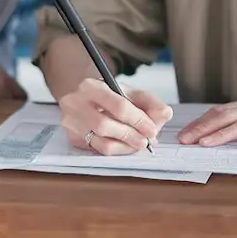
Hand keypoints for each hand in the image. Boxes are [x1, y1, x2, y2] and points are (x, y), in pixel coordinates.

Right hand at [57, 77, 172, 154]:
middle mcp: (75, 103)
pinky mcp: (72, 139)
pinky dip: (116, 151)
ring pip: (101, 143)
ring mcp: (71, 123)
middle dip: (131, 136)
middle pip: (106, 126)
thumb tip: (165, 114)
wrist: (81, 100)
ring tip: (137, 145)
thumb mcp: (128, 92)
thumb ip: (149, 102)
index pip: (118, 106)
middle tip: (146, 142)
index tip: (152, 129)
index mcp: (91, 86)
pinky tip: (124, 146)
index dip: (139, 120)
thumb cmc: (107, 96)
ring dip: (125, 147)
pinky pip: (97, 151)